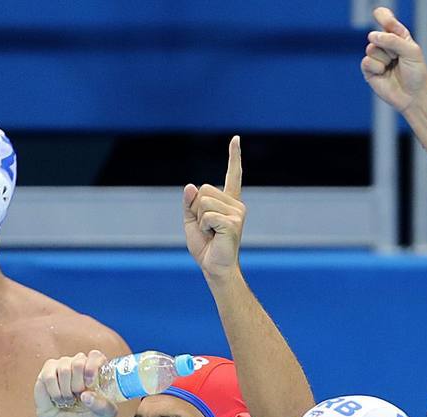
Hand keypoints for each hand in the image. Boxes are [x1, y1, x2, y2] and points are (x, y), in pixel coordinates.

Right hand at [34, 351, 118, 416]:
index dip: (93, 366)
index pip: (96, 356)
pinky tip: (57, 398)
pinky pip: (50, 376)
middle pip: (79, 361)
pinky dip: (55, 392)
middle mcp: (80, 364)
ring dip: (66, 391)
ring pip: (64, 369)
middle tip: (78, 396)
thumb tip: (87, 395)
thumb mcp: (102, 416)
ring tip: (68, 400)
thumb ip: (104, 407)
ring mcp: (64, 365)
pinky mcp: (48, 371)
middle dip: (78, 384)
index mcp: (97, 371)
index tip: (90, 383)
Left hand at [183, 136, 245, 278]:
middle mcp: (236, 205)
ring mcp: (237, 213)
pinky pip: (206, 215)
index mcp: (228, 202)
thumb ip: (189, 203)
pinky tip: (214, 237)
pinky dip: (204, 227)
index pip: (233, 174)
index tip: (236, 139)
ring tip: (211, 233)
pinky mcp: (234, 223)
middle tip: (207, 228)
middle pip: (203, 190)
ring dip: (200, 219)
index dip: (234, 156)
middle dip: (196, 209)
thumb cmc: (206, 246)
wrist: (215, 267)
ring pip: (203, 202)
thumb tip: (191, 186)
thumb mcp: (191, 221)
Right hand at [361, 7, 426, 111]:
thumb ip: (394, 40)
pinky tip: (384, 73)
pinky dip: (377, 67)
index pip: (387, 21)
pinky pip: (367, 61)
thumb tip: (372, 36)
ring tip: (392, 67)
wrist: (413, 97)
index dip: (383, 16)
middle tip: (399, 58)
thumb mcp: (411, 51)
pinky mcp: (369, 70)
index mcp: (398, 37)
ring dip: (385, 58)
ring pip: (371, 48)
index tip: (378, 14)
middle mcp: (385, 45)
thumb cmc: (416, 74)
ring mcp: (376, 57)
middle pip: (377, 35)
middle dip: (390, 47)